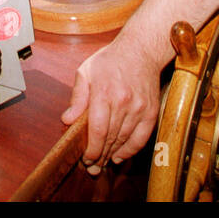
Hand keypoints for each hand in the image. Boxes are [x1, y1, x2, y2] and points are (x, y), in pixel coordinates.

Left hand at [61, 37, 161, 173]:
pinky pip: (141, 137)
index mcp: (104, 92)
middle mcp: (123, 101)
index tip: (86, 159)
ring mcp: (139, 107)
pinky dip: (131, 150)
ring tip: (103, 162)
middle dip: (100, 156)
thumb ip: (77, 97)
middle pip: (111, 138)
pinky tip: (120, 155)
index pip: (98, 130)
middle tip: (92, 167)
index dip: (92, 149)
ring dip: (113, 154)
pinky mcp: (151, 110)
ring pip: (125, 140)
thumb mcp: (86, 72)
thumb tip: (67, 120)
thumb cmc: (110, 60)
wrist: (140, 50)